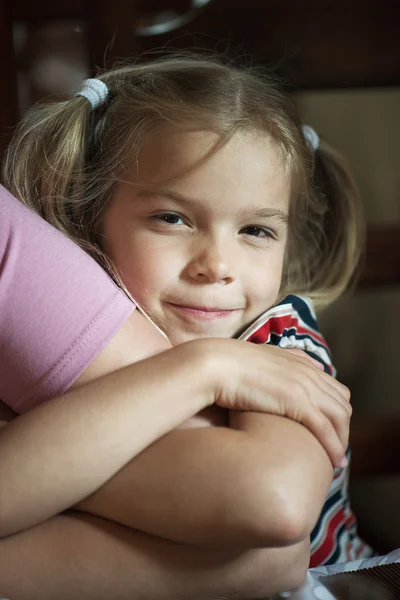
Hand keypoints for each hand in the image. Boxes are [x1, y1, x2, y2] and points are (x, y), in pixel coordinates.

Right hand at [195, 339, 350, 468]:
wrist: (215, 365)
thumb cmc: (227, 366)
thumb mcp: (256, 362)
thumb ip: (276, 364)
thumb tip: (287, 375)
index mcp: (299, 362)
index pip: (332, 386)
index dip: (335, 409)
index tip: (329, 429)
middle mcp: (307, 372)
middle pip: (342, 402)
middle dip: (343, 426)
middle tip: (335, 448)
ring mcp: (305, 386)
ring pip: (340, 416)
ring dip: (342, 439)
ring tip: (336, 460)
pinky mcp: (298, 402)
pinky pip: (326, 428)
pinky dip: (334, 446)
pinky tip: (335, 462)